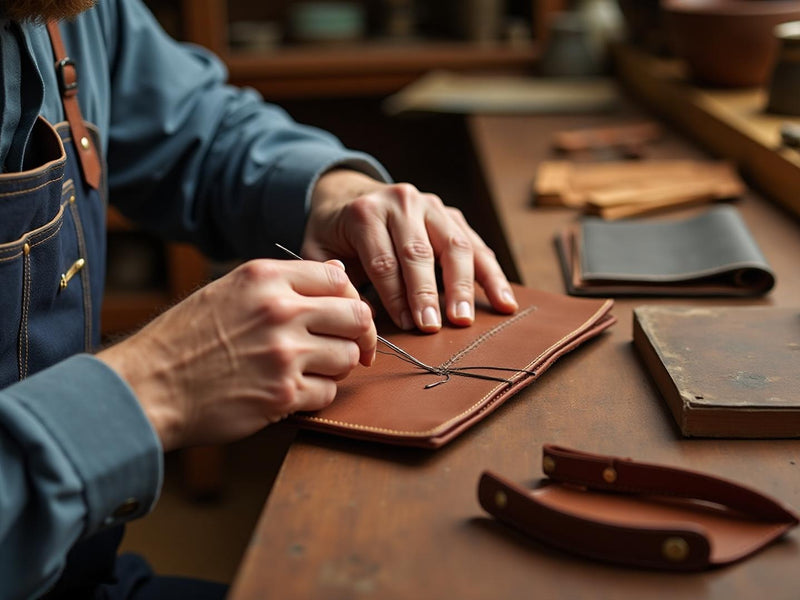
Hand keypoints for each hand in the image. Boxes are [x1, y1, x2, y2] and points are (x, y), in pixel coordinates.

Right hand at [98, 259, 375, 450]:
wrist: (147, 387)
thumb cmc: (184, 339)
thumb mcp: (228, 290)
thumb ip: (283, 282)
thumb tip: (339, 275)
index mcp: (265, 278)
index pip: (339, 278)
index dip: (350, 299)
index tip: (347, 316)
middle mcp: (280, 310)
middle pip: (357, 316)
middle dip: (358, 334)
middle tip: (350, 347)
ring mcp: (284, 353)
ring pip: (348, 357)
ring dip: (336, 366)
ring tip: (310, 370)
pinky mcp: (283, 394)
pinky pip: (328, 393)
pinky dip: (316, 395)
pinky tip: (291, 392)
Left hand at [302, 169, 518, 332]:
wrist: (351, 195)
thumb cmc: (335, 233)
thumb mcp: (317, 249)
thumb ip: (328, 274)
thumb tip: (353, 301)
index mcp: (366, 212)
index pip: (384, 259)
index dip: (395, 295)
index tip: (406, 326)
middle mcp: (402, 202)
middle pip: (420, 252)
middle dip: (428, 293)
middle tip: (434, 325)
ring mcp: (432, 206)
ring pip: (455, 245)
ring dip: (463, 286)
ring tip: (464, 318)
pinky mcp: (452, 215)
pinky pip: (476, 246)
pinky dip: (492, 275)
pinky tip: (504, 302)